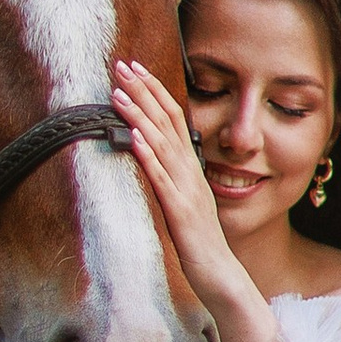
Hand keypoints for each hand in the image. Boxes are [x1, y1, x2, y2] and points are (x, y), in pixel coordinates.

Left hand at [112, 57, 281, 341]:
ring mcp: (186, 191)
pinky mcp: (180, 213)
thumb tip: (148, 157)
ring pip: (162, 145)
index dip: (152, 92)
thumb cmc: (200, 246)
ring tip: (119, 91)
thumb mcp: (182, 205)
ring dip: (140, 115)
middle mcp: (189, 173)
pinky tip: (134, 138)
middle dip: (143, 90)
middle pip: (167, 122)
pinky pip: (162, 180)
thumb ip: (169, 180)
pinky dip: (148, 156)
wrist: (221, 279)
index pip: (172, 120)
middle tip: (121, 62)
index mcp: (189, 170)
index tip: (132, 68)